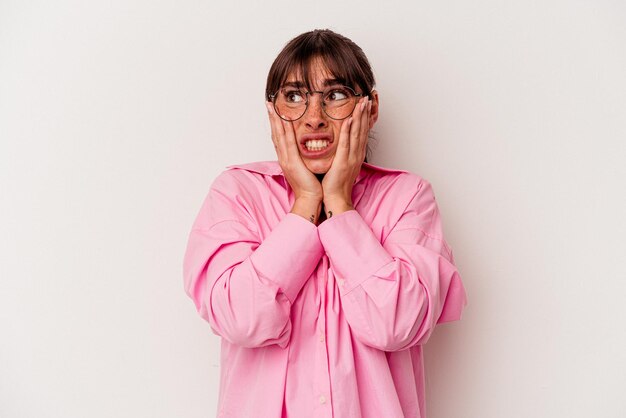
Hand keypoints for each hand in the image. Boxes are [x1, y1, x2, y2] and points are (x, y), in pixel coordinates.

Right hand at [266, 102, 322, 221]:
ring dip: (276, 120)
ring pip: (279, 135)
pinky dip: (286, 130)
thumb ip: (302, 158)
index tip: (274, 111)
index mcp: (287, 159)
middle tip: (268, 103)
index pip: (279, 137)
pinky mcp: (292, 162)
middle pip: (275, 133)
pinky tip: (285, 119)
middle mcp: (283, 157)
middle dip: (272, 118)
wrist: (309, 199)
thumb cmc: (310, 185)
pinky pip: (288, 142)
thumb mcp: (305, 168)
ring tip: (272, 107)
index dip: (275, 124)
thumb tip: (304, 150)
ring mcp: (286, 159)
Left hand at [321, 97, 371, 216]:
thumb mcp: (342, 164)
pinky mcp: (343, 161)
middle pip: (362, 129)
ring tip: (361, 103)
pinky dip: (348, 130)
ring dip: (359, 117)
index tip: (365, 104)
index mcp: (356, 154)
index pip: (362, 132)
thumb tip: (343, 144)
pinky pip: (346, 143)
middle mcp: (356, 154)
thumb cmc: (336, 183)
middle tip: (366, 98)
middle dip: (364, 112)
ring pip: (356, 133)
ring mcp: (351, 157)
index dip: (364, 117)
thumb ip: (344, 153)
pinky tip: (349, 119)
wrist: (336, 198)